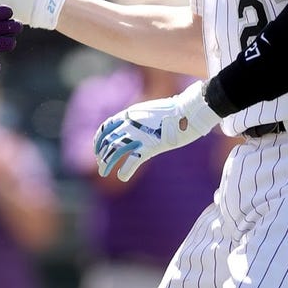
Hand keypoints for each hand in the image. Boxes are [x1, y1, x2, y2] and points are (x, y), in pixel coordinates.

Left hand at [93, 81, 221, 181]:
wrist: (189, 110)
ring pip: (115, 151)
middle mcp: (130, 124)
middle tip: (101, 165)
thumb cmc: (176, 110)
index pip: (106, 127)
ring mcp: (139, 135)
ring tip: (103, 172)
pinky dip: (126, 170)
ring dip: (107, 163)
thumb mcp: (152, 110)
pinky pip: (133, 161)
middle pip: (108, 141)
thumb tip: (140, 123)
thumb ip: (142, 118)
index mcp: (130, 113)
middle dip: (102, 154)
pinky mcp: (150, 146)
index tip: (97, 148)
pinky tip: (122, 177)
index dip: (99, 139)